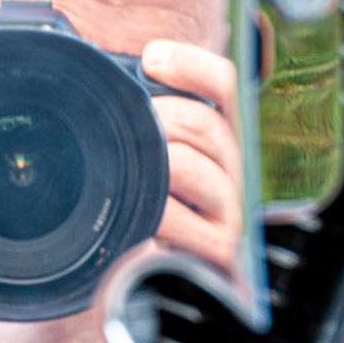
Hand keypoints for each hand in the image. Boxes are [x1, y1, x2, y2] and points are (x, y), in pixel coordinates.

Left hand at [142, 39, 242, 271]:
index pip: (225, 86)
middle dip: (154, 120)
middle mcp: (238, 170)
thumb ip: (143, 119)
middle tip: (121, 132)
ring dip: (149, 164)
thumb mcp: (149, 158)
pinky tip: (142, 217)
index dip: (192, 65)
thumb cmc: (147, 211)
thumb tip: (105, 75)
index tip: (152, 59)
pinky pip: (178, 216)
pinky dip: (153, 212)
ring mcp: (232, 209)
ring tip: (126, 174)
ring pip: (187, 163)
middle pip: (201, 123)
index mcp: (224, 139)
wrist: (156, 283)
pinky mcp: (220, 247)